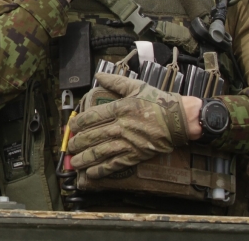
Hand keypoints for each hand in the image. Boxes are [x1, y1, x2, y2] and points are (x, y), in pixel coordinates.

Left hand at [68, 73, 189, 178]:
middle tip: (68, 147)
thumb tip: (98, 75)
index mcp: (120, 108)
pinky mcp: (137, 154)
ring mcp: (129, 142)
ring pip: (101, 151)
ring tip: (73, 162)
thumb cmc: (158, 101)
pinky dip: (103, 169)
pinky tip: (92, 173)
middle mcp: (121, 126)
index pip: (92, 117)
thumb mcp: (136, 86)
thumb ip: (115, 81)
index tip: (70, 128)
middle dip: (78, 143)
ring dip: (85, 158)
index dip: (79, 123)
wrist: (180, 119)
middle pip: (93, 136)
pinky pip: (116, 163)